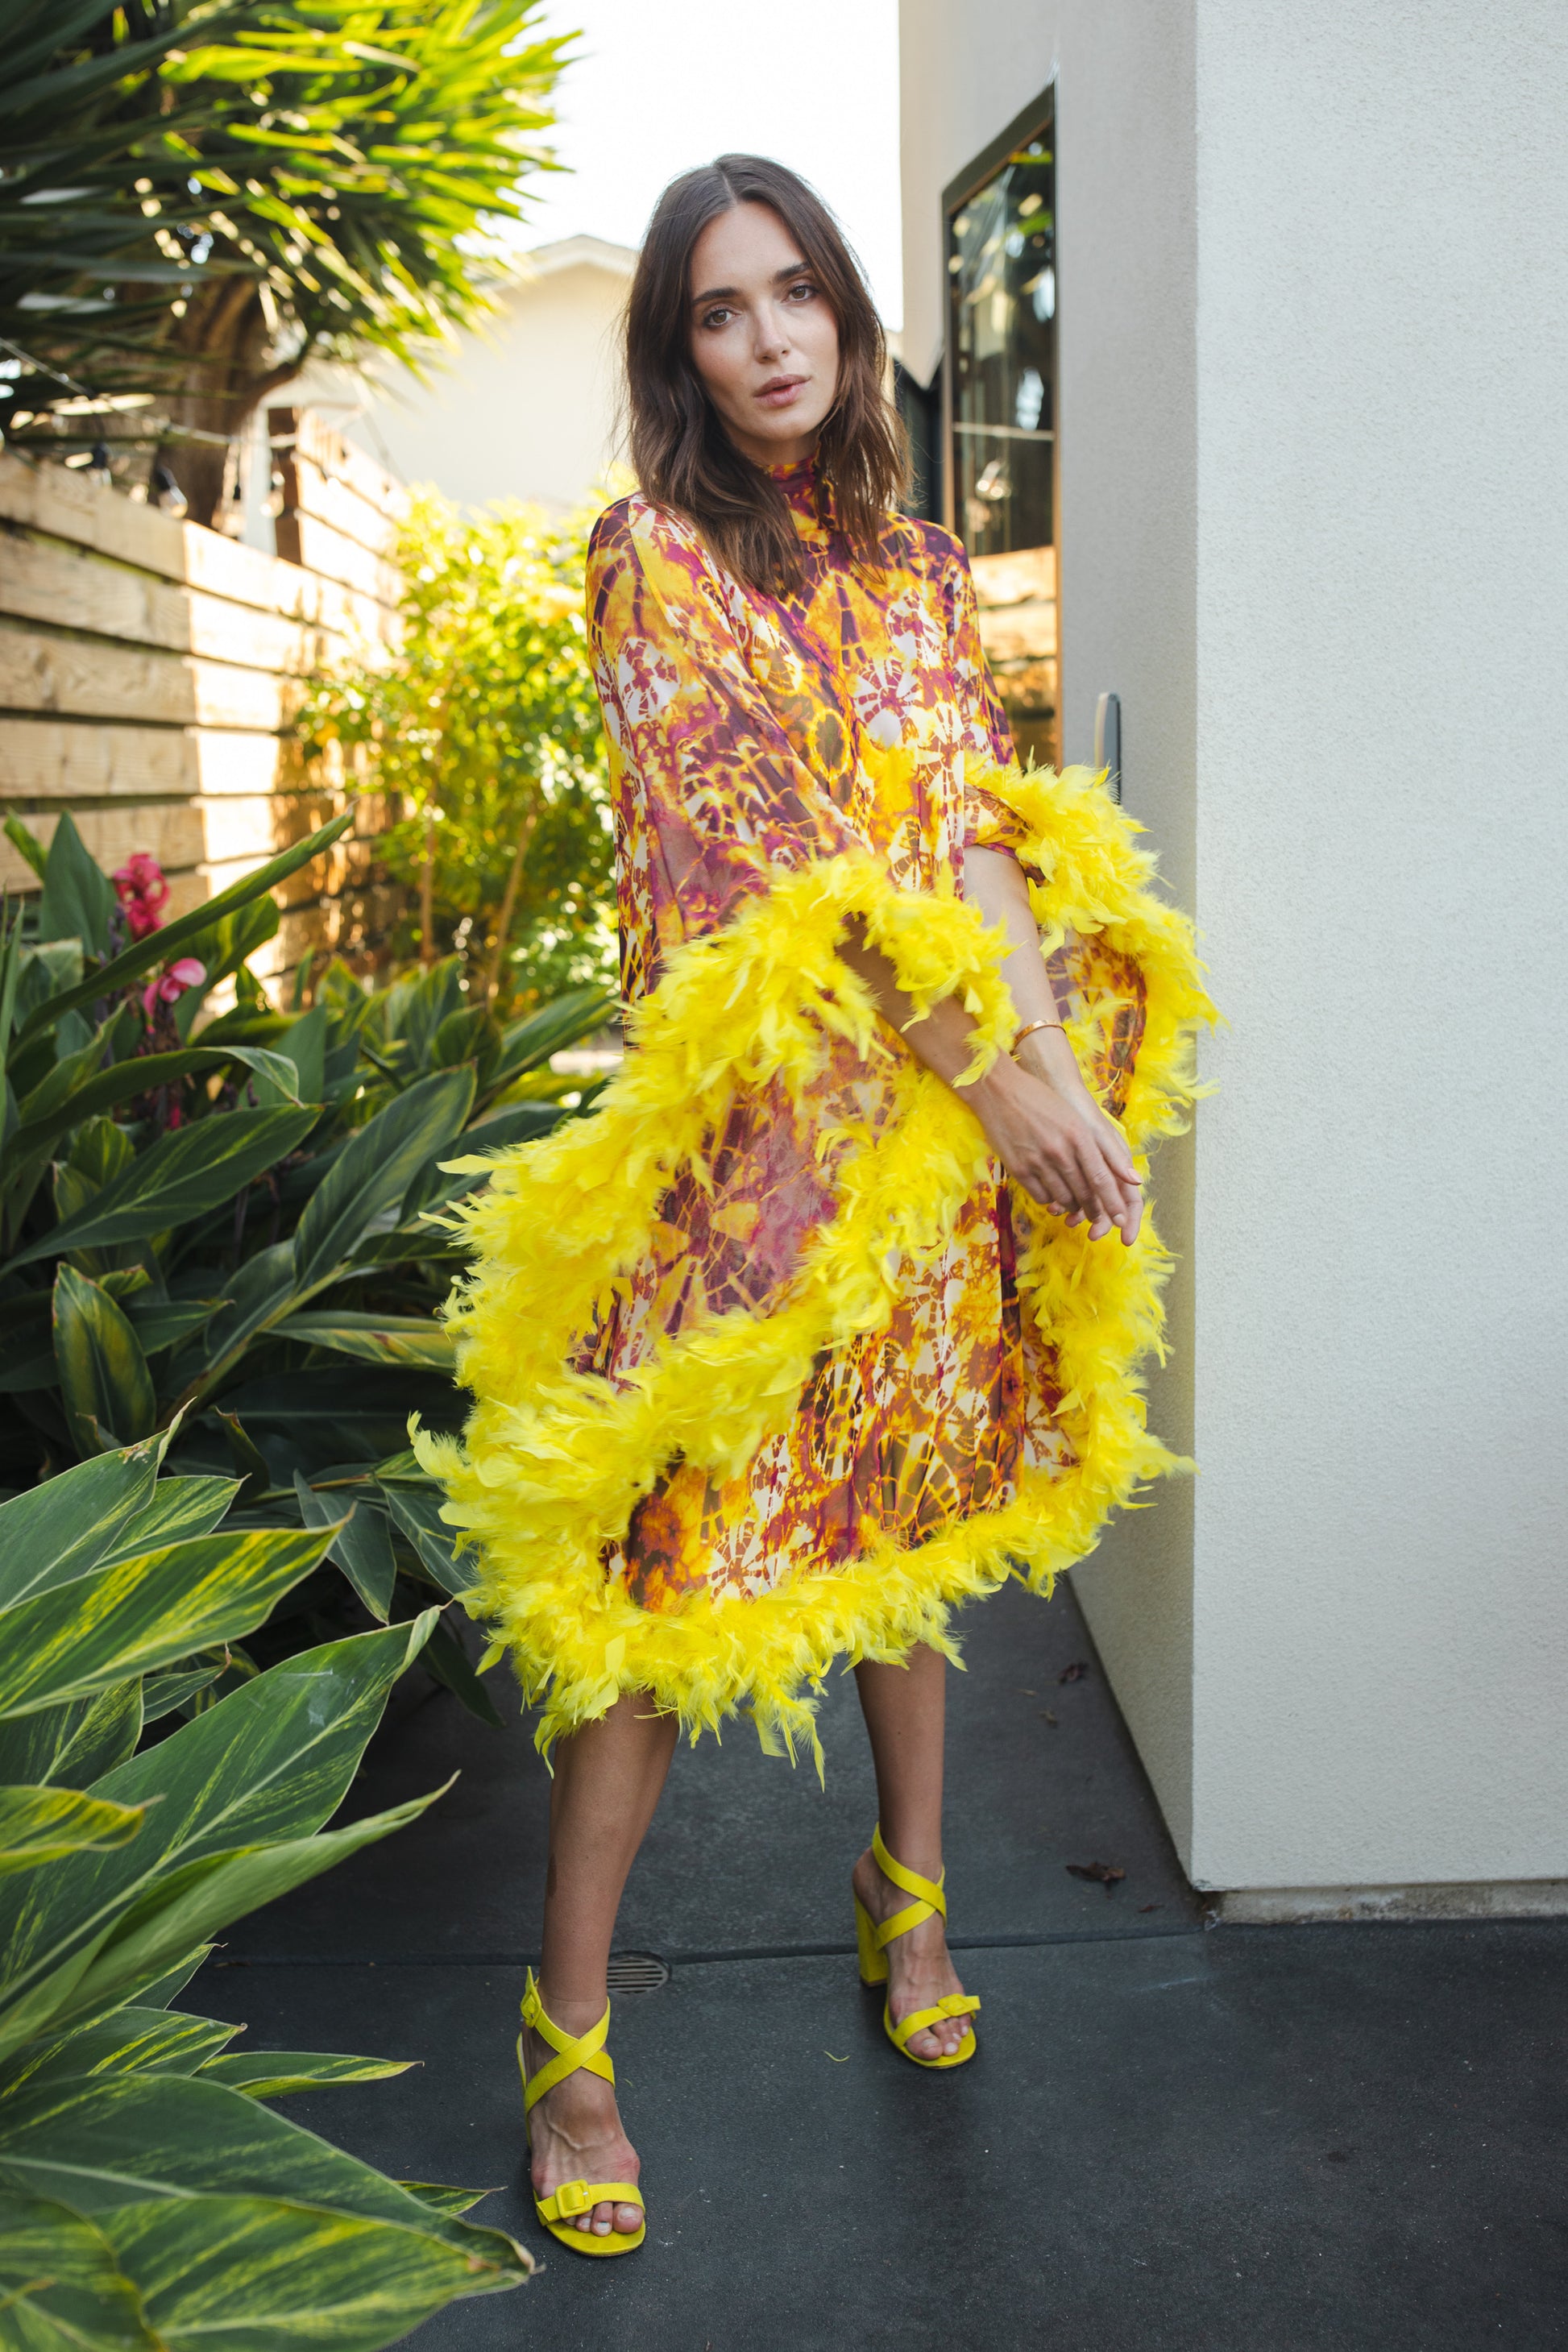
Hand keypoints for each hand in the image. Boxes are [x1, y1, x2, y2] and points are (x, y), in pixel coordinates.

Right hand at [968, 1052, 1142, 1245]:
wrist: (999, 1090)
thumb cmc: (1042, 1100)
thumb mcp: (1074, 1118)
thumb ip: (1100, 1147)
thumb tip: (1131, 1177)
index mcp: (1079, 1136)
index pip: (1102, 1178)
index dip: (1113, 1202)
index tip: (1121, 1219)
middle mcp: (1060, 1151)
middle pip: (1083, 1192)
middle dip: (1094, 1210)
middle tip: (1099, 1219)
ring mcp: (1038, 1161)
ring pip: (1062, 1197)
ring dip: (1071, 1207)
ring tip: (1076, 1209)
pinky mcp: (1018, 1168)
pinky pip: (1040, 1196)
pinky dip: (1050, 1201)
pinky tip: (1052, 1197)